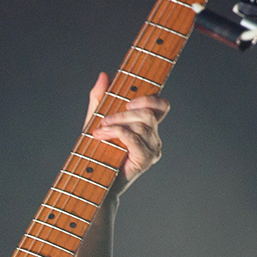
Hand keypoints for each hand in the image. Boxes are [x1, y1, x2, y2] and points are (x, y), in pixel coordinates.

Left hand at [84, 72, 167, 196]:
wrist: (94, 181)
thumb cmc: (97, 151)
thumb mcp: (96, 119)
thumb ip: (101, 98)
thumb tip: (104, 75)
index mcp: (147, 127)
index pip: (161, 105)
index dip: (149, 98)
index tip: (127, 101)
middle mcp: (154, 137)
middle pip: (148, 113)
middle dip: (123, 112)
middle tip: (103, 118)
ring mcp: (153, 149)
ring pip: (141, 124)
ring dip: (116, 123)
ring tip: (99, 130)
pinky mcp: (146, 159)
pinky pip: (135, 137)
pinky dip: (117, 132)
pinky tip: (102, 135)